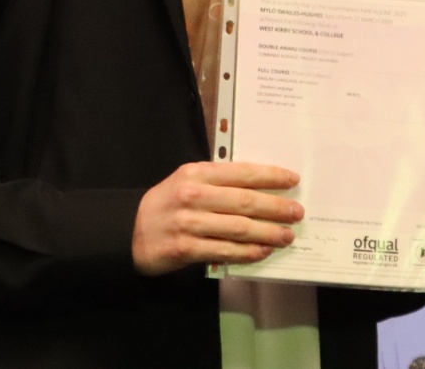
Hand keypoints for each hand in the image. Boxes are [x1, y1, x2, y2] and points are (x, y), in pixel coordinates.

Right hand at [132, 161, 302, 275]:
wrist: (127, 231)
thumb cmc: (166, 204)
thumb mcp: (187, 181)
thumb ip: (218, 181)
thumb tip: (259, 186)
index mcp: (196, 173)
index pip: (241, 172)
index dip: (270, 176)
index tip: (292, 180)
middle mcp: (193, 195)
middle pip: (244, 201)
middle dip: (276, 207)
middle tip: (297, 213)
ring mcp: (189, 223)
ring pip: (238, 228)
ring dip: (267, 232)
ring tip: (287, 235)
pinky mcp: (185, 248)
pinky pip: (224, 251)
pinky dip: (247, 252)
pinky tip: (263, 251)